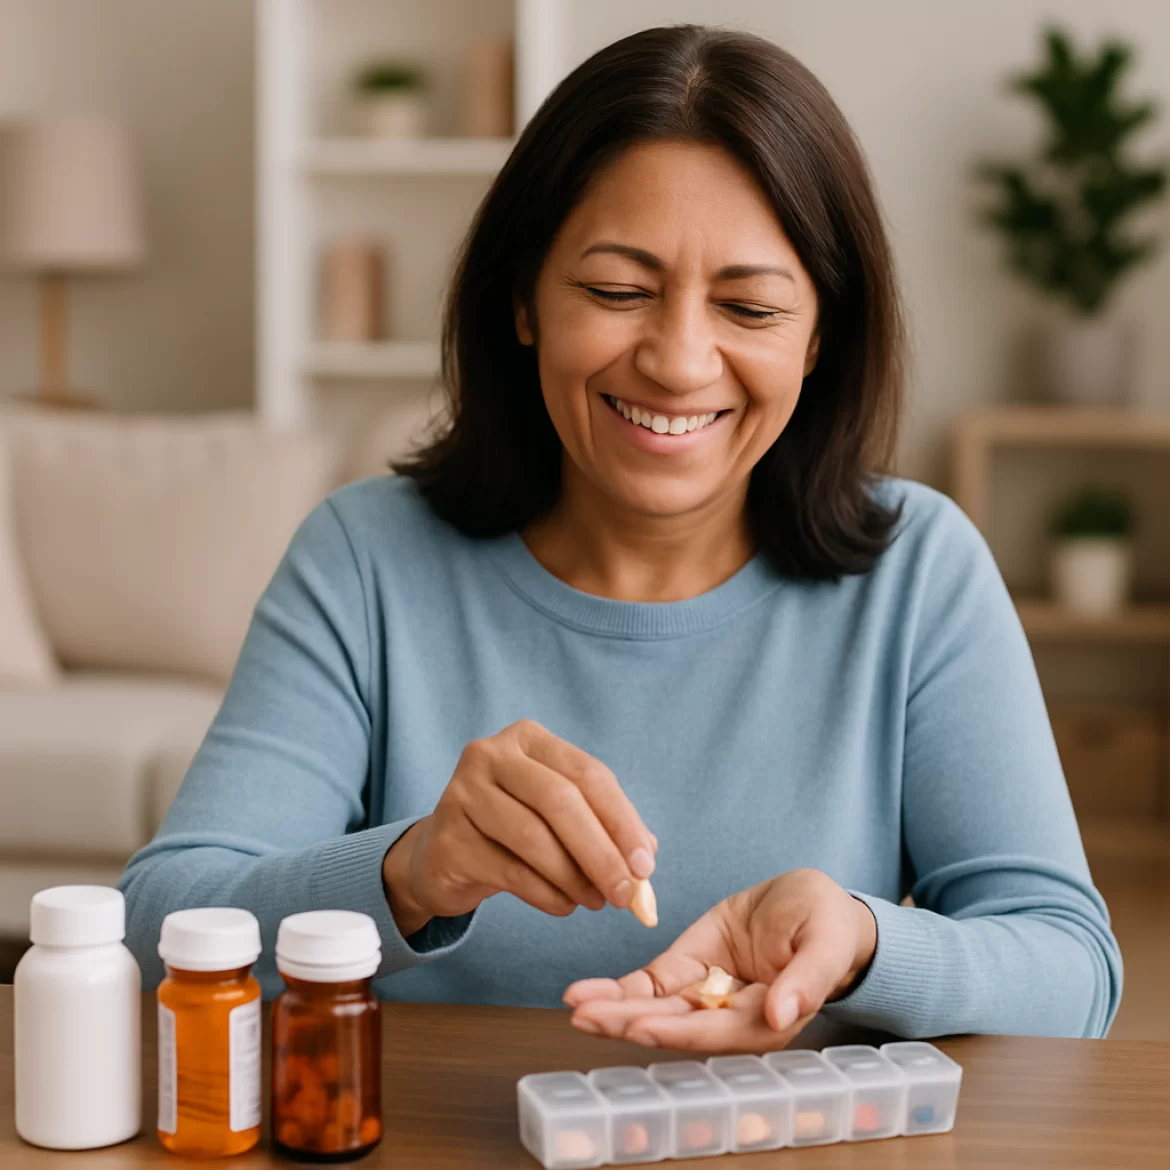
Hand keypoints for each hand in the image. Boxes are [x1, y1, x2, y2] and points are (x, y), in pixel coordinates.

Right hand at [382, 719, 656, 935]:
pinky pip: (509, 871)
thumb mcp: (560, 816)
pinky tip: (564, 906)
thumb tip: (645, 857)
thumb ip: (603, 827)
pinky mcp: (448, 837)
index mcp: (528, 738)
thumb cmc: (514, 829)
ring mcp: (462, 793)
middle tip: (626, 894)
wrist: (444, 855)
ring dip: (575, 878)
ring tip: (596, 902)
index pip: (587, 773)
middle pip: (560, 801)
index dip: (622, 820)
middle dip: (601, 852)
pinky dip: (546, 894)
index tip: (645, 865)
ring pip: (534, 837)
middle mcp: (490, 754)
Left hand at [563, 869, 876, 1052]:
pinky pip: (648, 985)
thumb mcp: (826, 941)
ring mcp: (705, 994)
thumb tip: (784, 1015)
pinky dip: (617, 990)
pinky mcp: (687, 969)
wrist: (812, 902)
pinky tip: (585, 993)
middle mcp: (731, 1017)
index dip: (681, 1029)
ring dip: (614, 1010)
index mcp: (769, 1020)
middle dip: (630, 1023)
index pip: (719, 1031)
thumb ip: (808, 979)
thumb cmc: (827, 925)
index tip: (642, 1026)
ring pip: (655, 1009)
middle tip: (588, 1017)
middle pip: (676, 1025)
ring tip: (576, 1006)